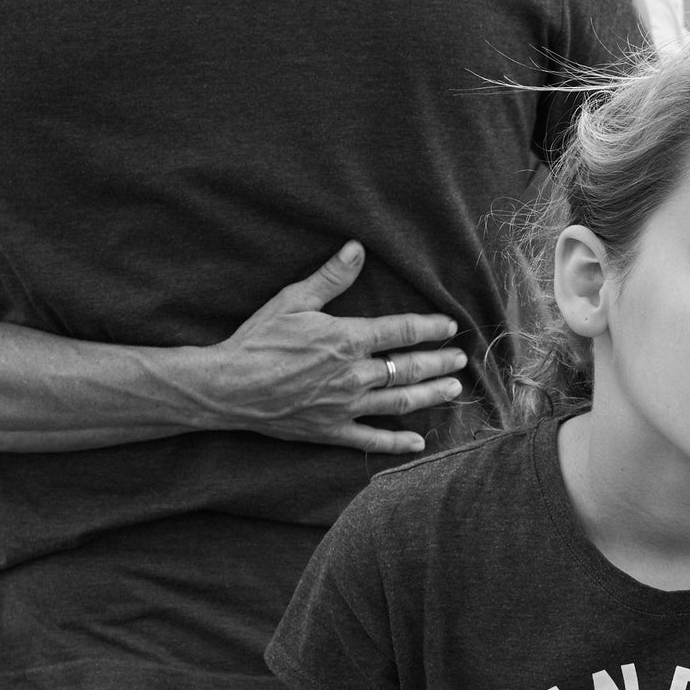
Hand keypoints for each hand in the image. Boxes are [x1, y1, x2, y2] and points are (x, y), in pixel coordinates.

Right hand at [207, 241, 466, 452]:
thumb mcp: (293, 300)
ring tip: (453, 389)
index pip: (401, 331)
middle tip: (460, 360)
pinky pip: (372, 440)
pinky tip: (418, 442)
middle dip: (439, 362)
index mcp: (348, 339)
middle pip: (409, 368)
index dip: (429, 327)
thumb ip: (330, 277)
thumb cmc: (258, 341)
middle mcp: (355, 375)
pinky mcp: (332, 431)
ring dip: (430, 395)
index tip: (449, 326)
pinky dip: (397, 442)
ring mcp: (346, 406)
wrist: (229, 388)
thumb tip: (357, 248)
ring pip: (400, 402)